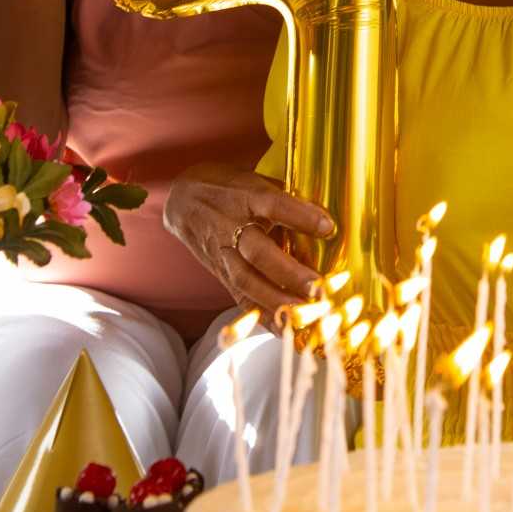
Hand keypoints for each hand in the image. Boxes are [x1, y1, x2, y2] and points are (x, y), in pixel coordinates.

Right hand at [164, 163, 336, 329]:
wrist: (183, 201)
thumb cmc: (230, 188)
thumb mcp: (257, 181)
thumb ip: (288, 198)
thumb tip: (326, 220)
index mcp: (246, 196)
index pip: (273, 204)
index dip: (300, 215)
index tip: (328, 227)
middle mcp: (232, 226)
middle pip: (258, 251)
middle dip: (287, 271)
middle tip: (317, 286)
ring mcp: (223, 254)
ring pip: (246, 280)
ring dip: (276, 299)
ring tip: (304, 312)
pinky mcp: (220, 275)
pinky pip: (239, 298)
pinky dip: (261, 316)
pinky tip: (284, 329)